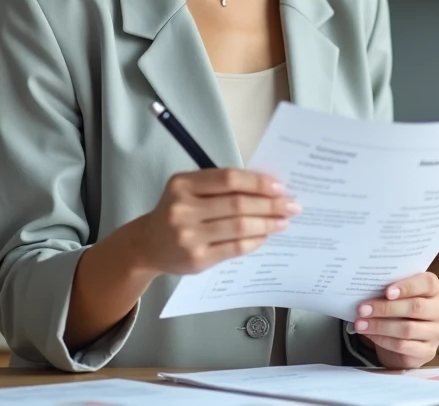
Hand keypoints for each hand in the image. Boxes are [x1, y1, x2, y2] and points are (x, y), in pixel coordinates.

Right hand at [132, 168, 300, 275]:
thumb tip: (267, 188)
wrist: (147, 245)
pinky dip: (255, 240)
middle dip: (270, 204)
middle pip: (238, 204)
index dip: (258, 182)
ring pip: (240, 227)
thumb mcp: (188, 190)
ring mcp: (189, 236)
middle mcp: (183, 209)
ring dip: (268, 223)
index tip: (280, 186)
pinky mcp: (197, 259)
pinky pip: (235, 248)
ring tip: (283, 221)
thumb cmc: (176, 211)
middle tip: (292, 205)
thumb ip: (220, 186)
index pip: (229, 179)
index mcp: (182, 184)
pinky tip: (265, 236)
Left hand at [352, 272, 438, 368]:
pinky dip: (383, 339)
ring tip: (361, 323)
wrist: (399, 341)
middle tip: (363, 309)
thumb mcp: (394, 297)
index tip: (387, 291)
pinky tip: (370, 335)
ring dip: (380, 326)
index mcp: (434, 290)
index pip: (428, 283)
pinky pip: (404, 346)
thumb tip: (366, 289)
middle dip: (386, 308)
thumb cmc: (396, 311)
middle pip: (416, 307)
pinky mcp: (428, 351)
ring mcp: (437, 332)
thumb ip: (388, 291)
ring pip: (408, 328)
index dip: (407, 286)